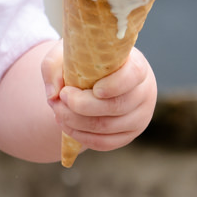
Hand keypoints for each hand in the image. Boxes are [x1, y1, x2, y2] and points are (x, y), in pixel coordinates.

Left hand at [40, 41, 157, 154]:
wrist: (98, 76)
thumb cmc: (86, 61)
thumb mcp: (70, 53)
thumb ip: (54, 66)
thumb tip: (52, 95)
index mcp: (137, 65)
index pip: (133, 75)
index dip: (114, 85)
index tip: (94, 88)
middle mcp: (144, 92)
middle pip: (117, 106)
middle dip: (83, 106)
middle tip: (61, 98)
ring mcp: (139, 117)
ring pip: (108, 127)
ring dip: (77, 122)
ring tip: (58, 111)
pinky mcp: (128, 135)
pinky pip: (105, 143)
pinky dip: (82, 137)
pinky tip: (66, 126)